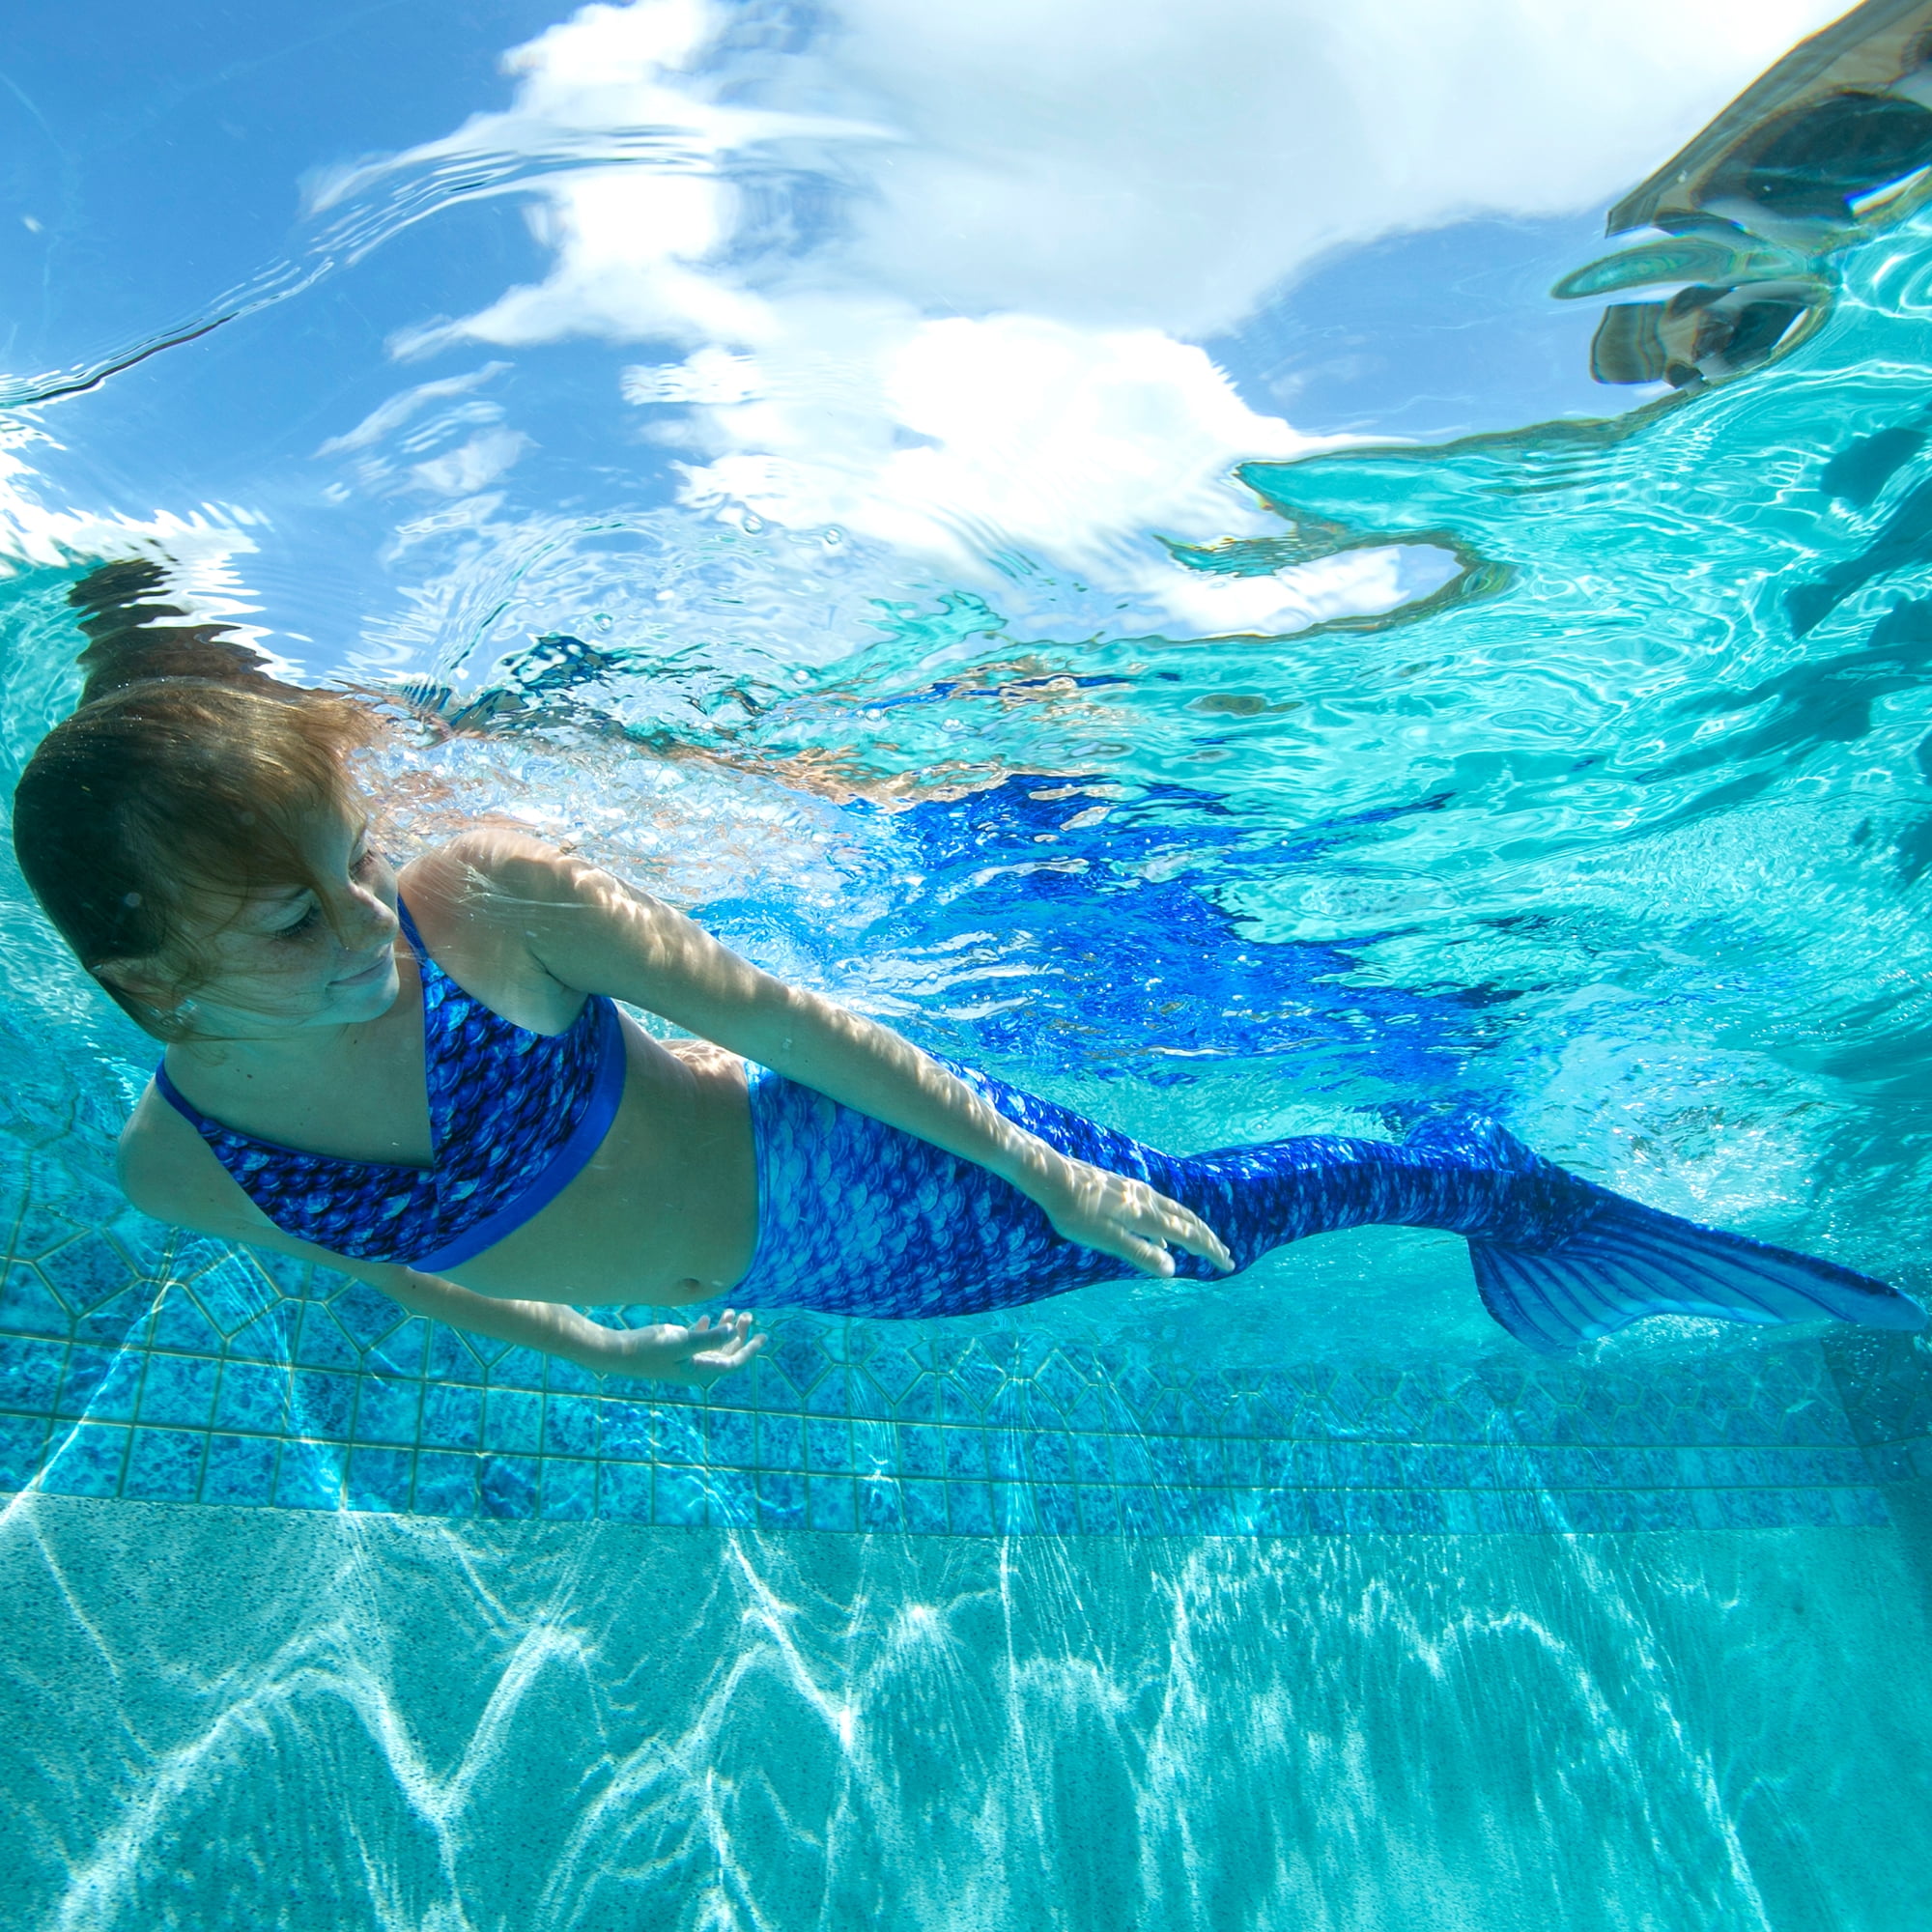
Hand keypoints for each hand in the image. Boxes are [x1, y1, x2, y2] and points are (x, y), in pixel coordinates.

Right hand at [597, 1309, 764, 1384]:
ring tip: (731, 1311)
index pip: (733, 1362)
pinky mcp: (673, 1353)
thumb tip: (732, 1333)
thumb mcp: (684, 1341)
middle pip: (725, 1352)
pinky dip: (705, 1330)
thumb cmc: (651, 1348)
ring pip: (712, 1346)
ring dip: (723, 1330)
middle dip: (738, 1334)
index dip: (750, 1349)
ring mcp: (684, 1361)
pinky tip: (705, 1318)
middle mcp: (695, 1369)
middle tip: (746, 1314)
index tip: (764, 1336)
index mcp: (701, 1371)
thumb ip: (710, 1338)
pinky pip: (696, 1343)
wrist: (619, 1352)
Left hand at [1030, 1157, 1234, 1277]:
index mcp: (1148, 1215)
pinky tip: (1160, 1236)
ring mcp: (1137, 1192)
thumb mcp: (1108, 1240)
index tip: (1228, 1265)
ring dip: (1193, 1229)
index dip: (1210, 1251)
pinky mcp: (1125, 1188)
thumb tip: (1173, 1271)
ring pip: (1175, 1212)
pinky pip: (1160, 1208)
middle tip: (1226, 1255)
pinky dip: (1172, 1223)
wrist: (1054, 1177)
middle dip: (1208, 1239)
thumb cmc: (1077, 1214)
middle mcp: (1149, 1200)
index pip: (1189, 1236)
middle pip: (1188, 1221)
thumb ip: (1140, 1254)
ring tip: (1202, 1243)